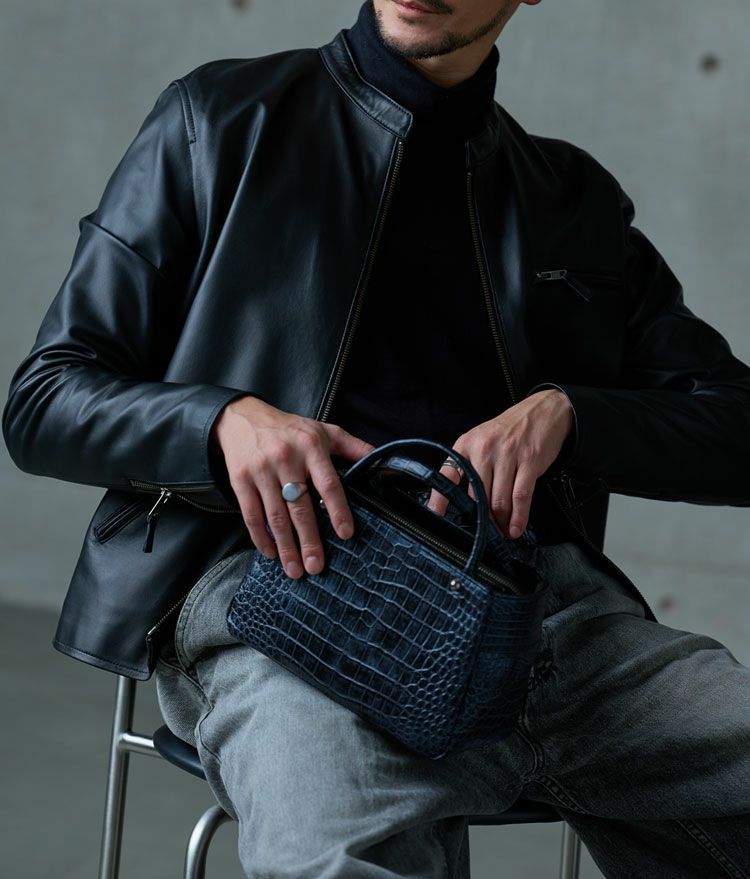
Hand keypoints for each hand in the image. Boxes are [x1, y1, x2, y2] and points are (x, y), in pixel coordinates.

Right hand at [211, 396, 373, 577]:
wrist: (242, 418)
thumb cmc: (290, 429)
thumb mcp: (324, 431)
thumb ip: (353, 448)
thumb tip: (383, 465)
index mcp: (311, 447)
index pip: (328, 483)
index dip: (338, 510)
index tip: (346, 534)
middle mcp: (285, 459)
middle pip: (300, 507)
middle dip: (309, 541)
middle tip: (317, 567)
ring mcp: (261, 471)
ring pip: (275, 516)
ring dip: (286, 546)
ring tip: (295, 570)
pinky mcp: (240, 480)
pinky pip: (251, 514)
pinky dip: (261, 537)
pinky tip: (271, 553)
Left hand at [426, 390, 573, 538]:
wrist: (543, 410)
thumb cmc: (510, 429)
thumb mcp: (482, 439)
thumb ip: (472, 464)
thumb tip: (467, 499)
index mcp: (467, 444)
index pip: (448, 474)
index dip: (440, 498)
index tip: (436, 515)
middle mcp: (484, 449)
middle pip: (478, 495)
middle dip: (483, 518)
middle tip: (487, 531)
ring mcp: (507, 455)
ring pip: (499, 500)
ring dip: (501, 522)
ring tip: (503, 531)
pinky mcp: (529, 461)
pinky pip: (520, 496)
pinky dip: (518, 517)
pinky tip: (516, 527)